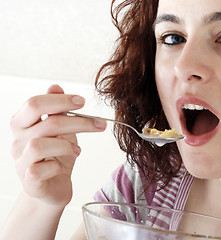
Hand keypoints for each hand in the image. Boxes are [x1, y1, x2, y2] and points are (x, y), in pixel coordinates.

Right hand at [10, 84, 106, 207]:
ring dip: (67, 145)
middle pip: (46, 123)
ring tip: (77, 150)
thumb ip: (55, 109)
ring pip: (41, 144)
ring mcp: (21, 161)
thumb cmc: (56, 156)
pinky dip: (57, 166)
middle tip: (98, 123)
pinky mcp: (28, 180)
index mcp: (22, 123)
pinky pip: (41, 169)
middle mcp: (17, 140)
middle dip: (78, 122)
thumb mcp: (59, 130)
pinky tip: (62, 167)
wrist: (52, 186)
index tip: (82, 101)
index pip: (35, 104)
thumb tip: (55, 87)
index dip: (60, 101)